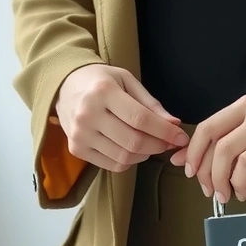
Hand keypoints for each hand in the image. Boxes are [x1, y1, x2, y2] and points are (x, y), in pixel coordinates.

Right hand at [55, 64, 187, 172]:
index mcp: (103, 92)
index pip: (140, 119)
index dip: (164, 131)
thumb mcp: (127, 81)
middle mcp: (88, 115)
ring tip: (153, 143)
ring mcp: (80, 135)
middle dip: (158, 145)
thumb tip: (174, 124)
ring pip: (123, 157)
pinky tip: (134, 149)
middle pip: (133, 141)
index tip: (181, 136)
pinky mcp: (76, 149)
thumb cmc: (101, 80)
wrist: (64, 86)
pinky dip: (129, 161)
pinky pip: (111, 165)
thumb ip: (151, 104)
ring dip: (145, 155)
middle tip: (170, 142)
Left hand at [168, 94, 245, 203]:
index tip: (190, 172)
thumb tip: (178, 159)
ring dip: (233, 185)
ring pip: (243, 164)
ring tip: (235, 192)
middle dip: (212, 176)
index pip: (209, 127)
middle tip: (213, 192)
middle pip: (223, 149)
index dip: (194, 153)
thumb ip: (215, 141)